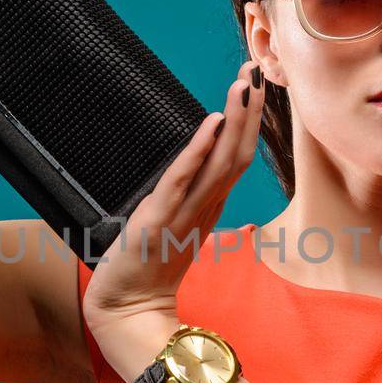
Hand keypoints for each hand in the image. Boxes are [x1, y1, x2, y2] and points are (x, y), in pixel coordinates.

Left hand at [83, 59, 266, 379]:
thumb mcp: (173, 226)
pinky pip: (183, 179)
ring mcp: (186, 213)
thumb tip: (199, 168)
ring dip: (234, 122)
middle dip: (247, 112)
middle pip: (237, 153)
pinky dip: (198, 151)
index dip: (247, 122)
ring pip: (220, 162)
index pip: (235, 157)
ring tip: (243, 87)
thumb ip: (189, 200)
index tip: (254, 86)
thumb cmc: (147, 268)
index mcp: (208, 206)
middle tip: (255, 73)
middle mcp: (204, 206)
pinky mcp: (160, 220)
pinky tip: (211, 124)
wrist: (126, 309)